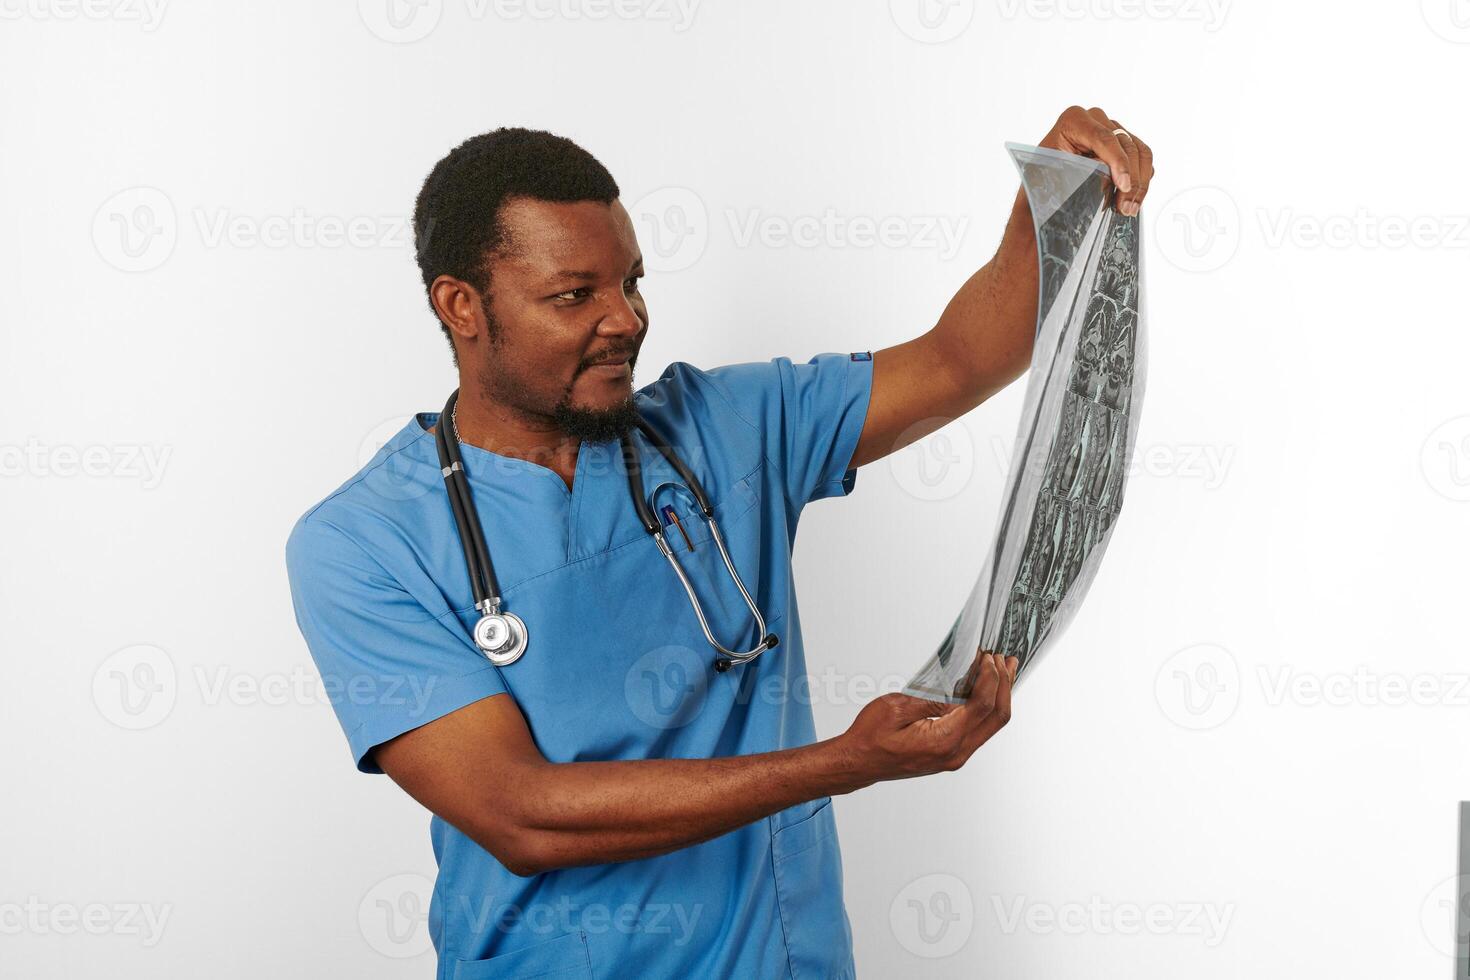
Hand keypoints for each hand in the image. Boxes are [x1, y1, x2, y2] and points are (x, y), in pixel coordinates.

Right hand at [837, 652, 1016, 784]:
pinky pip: (981, 730)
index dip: (991, 678)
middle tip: (1005, 660)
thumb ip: (933, 697)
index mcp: (944, 741)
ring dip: (1000, 696)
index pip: (982, 706)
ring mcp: (956, 756)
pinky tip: (986, 692)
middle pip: (996, 717)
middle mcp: (956, 753)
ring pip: (992, 725)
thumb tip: (961, 682)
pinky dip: (988, 708)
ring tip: (1004, 672)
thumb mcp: (897, 708)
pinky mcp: (952, 754)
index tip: (989, 658)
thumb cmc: (870, 737)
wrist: (858, 762)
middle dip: (1005, 685)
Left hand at [1039, 106, 1154, 216]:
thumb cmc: (1044, 181)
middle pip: (1125, 145)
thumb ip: (1083, 173)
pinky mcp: (1123, 142)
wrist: (1045, 187)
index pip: (1103, 138)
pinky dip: (1142, 179)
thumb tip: (1109, 178)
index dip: (1118, 163)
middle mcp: (1095, 119)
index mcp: (1073, 120)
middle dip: (1130, 179)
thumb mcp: (1057, 176)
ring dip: (1140, 182)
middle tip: (1126, 208)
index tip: (1123, 186)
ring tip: (1130, 208)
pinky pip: (1142, 158)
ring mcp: (1111, 129)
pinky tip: (1133, 199)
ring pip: (1139, 152)